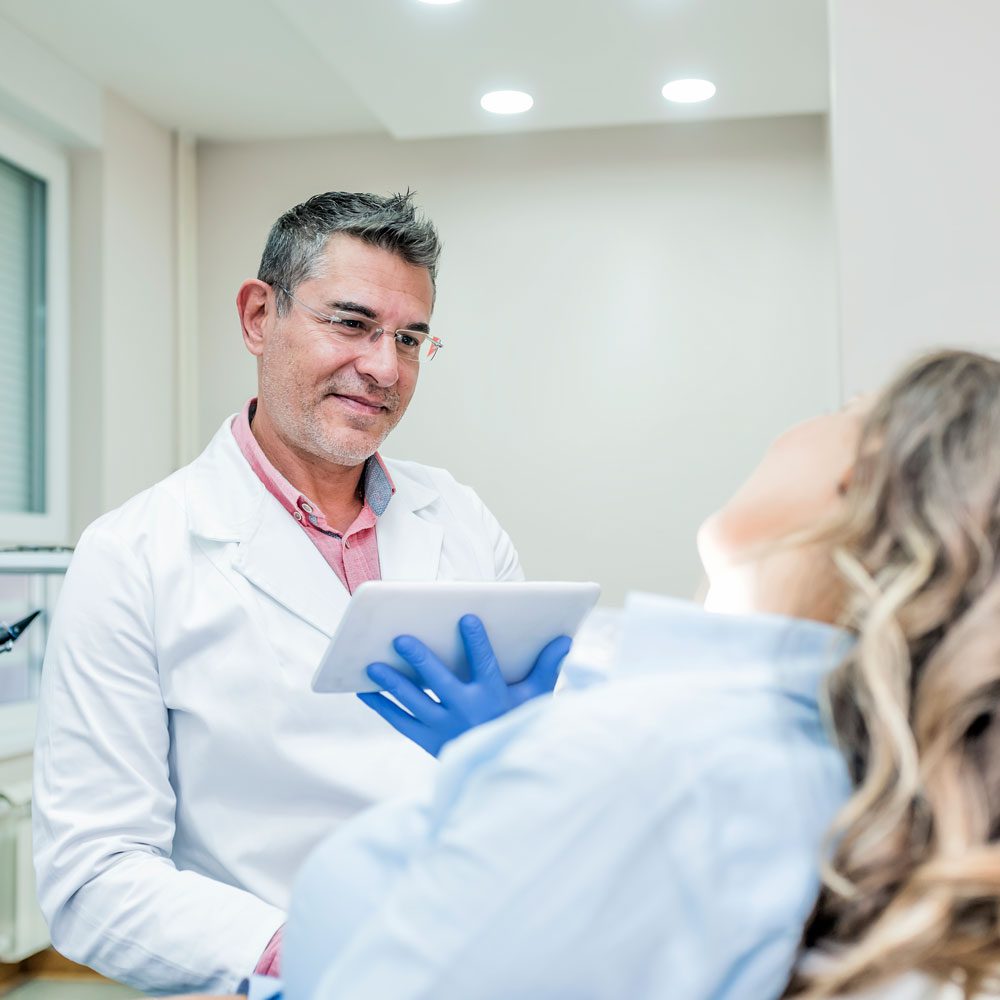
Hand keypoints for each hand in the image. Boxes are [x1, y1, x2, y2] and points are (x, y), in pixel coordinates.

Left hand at [358, 614, 571, 756]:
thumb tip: (565, 639)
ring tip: (373, 664)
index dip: (476, 642)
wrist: (502, 775)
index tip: (466, 618)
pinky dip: (382, 707)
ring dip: (393, 683)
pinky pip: (401, 722)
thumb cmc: (518, 724)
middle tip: (400, 639)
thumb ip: (547, 667)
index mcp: (494, 698)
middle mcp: (467, 713)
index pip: (485, 665)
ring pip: (414, 702)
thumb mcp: (536, 699)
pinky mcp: (428, 741)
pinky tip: (365, 690)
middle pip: (440, 682)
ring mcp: (444, 728)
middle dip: (420, 660)